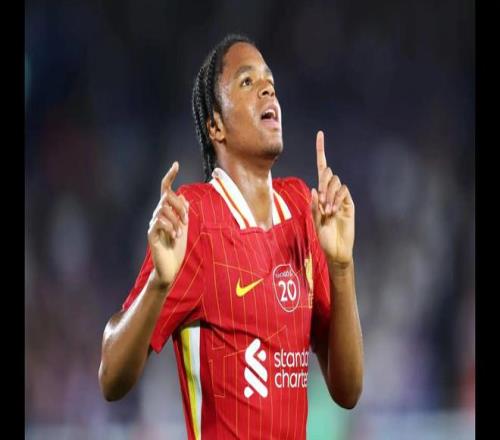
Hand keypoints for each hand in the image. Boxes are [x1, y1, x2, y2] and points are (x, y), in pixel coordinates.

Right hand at [147, 161, 188, 286]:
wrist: (170, 269)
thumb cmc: (176, 249)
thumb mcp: (184, 228)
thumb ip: (183, 213)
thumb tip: (183, 196)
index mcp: (166, 212)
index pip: (165, 190)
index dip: (170, 176)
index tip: (176, 164)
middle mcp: (157, 215)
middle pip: (166, 198)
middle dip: (179, 206)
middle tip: (186, 221)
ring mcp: (153, 224)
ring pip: (163, 209)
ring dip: (176, 219)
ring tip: (180, 232)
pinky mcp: (151, 234)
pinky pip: (159, 222)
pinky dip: (170, 227)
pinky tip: (175, 236)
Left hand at [311, 131, 354, 264]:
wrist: (336, 249)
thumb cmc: (323, 237)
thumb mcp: (314, 220)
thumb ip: (314, 205)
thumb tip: (315, 188)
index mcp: (320, 193)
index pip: (321, 168)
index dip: (321, 151)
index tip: (320, 134)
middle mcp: (330, 192)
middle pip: (327, 173)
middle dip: (323, 183)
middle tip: (322, 202)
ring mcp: (341, 197)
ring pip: (336, 182)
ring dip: (329, 194)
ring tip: (327, 211)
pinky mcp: (349, 203)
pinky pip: (344, 191)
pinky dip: (337, 198)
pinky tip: (334, 211)